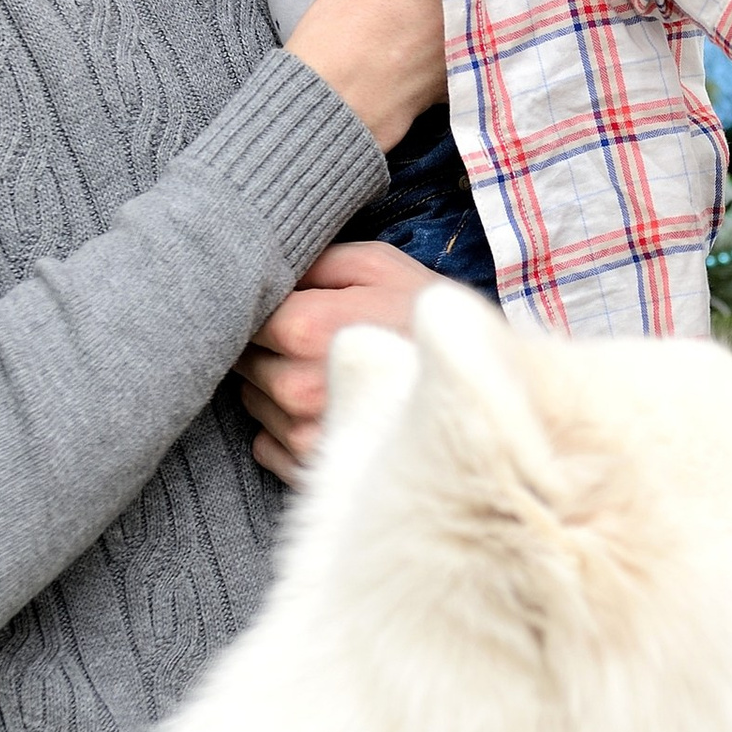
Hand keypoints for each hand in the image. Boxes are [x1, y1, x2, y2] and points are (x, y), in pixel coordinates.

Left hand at [242, 242, 441, 475]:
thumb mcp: (380, 265)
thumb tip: (266, 263)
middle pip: (245, 361)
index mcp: (306, 330)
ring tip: (327, 375)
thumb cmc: (428, 324)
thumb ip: (317, 259)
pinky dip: (284, 429)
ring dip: (275, 388)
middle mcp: (297, 389)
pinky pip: (266, 445)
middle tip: (313, 341)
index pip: (244, 317)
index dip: (266, 309)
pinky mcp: (312, 472)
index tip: (293, 306)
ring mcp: (303, 436)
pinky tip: (327, 411)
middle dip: (269, 349)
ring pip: (253, 403)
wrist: (488, 396)